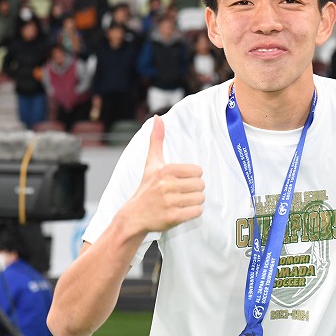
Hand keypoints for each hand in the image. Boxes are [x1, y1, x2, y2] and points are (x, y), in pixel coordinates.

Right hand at [123, 116, 204, 235]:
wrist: (134, 216)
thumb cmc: (147, 187)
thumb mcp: (151, 163)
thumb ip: (156, 140)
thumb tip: (158, 118)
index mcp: (166, 170)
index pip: (198, 171)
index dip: (192, 178)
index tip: (180, 182)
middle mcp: (167, 185)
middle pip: (201, 185)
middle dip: (194, 190)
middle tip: (181, 193)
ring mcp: (169, 202)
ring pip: (200, 199)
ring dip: (193, 202)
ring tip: (181, 202)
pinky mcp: (172, 217)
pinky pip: (197, 212)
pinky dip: (192, 213)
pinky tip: (181, 211)